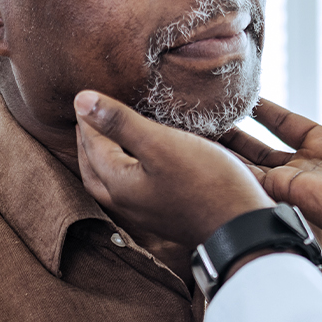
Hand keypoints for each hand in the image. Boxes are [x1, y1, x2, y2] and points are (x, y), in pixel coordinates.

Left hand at [73, 90, 273, 248]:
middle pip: (93, 168)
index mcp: (118, 183)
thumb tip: (79, 100)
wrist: (242, 226)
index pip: (92, 144)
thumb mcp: (162, 144)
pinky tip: (143, 161)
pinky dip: (125, 169)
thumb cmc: (206, 182)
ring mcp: (145, 212)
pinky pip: (131, 188)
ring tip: (111, 136)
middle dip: (88, 141)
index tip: (85, 95)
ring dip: (104, 158)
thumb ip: (121, 122)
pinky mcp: (164, 215)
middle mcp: (125, 202)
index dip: (88, 117)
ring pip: (111, 182)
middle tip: (89, 117)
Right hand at [219, 84, 321, 272]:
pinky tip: (207, 151)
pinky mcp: (288, 194)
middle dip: (236, 135)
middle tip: (209, 118)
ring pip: (251, 165)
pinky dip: (230, 167)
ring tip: (197, 132)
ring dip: (226, 151)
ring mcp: (296, 181)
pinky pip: (252, 179)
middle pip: (262, 148)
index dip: (267, 112)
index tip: (246, 98)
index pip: (287, 125)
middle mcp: (308, 164)